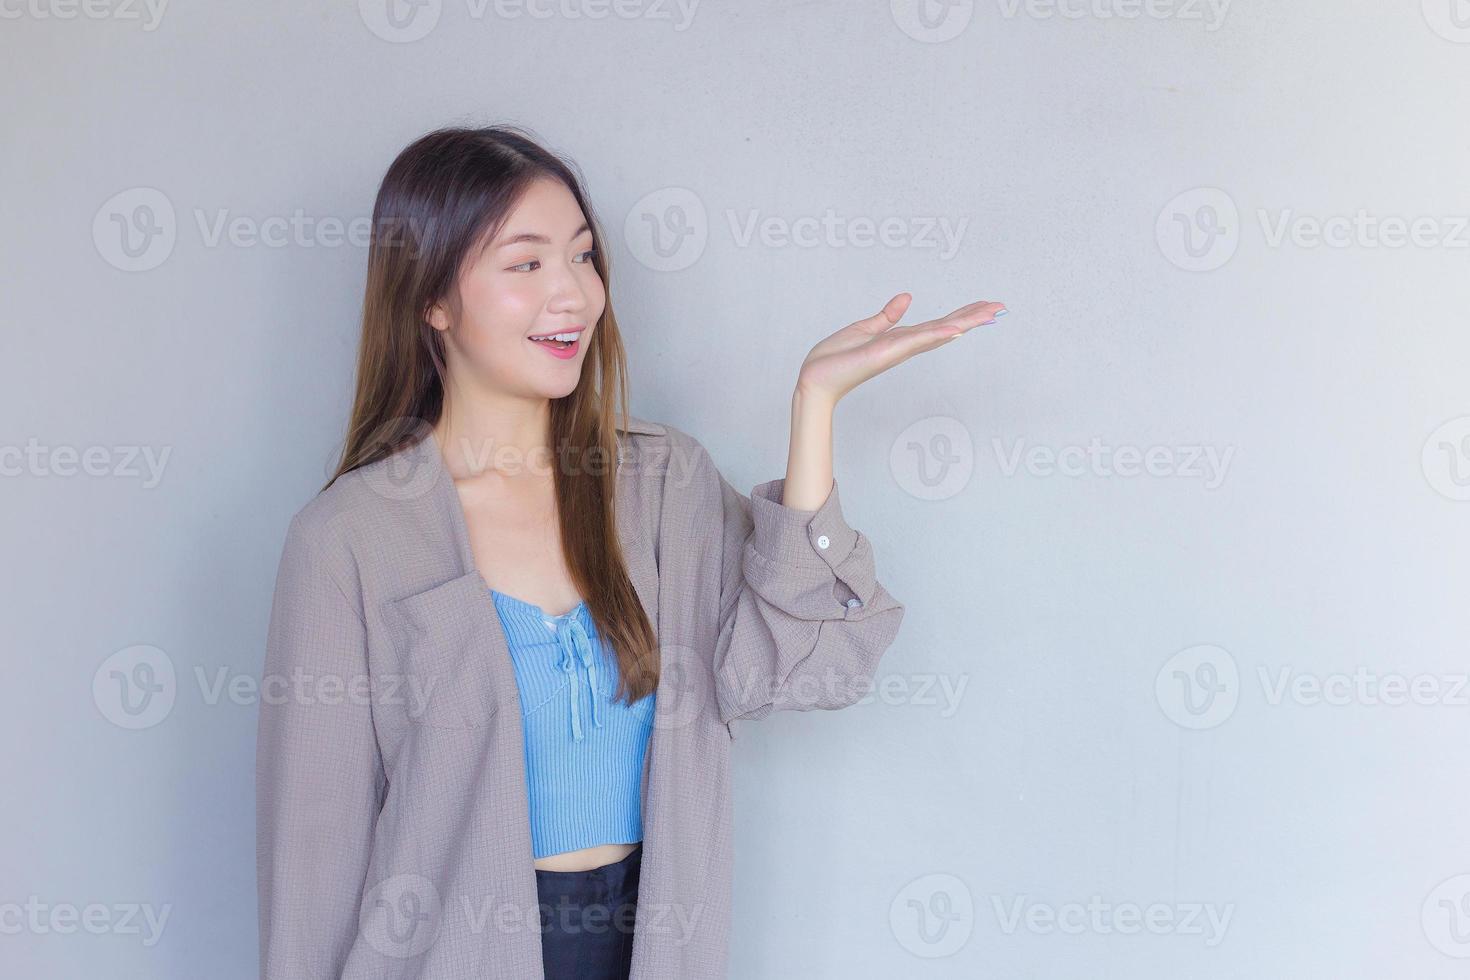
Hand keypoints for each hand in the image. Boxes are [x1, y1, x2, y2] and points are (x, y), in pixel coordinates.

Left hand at [794, 293, 1007, 403]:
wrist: (816, 378)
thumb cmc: (835, 359)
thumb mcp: (864, 329)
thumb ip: (887, 316)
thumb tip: (907, 298)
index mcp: (901, 340)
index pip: (937, 325)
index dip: (962, 315)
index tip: (985, 306)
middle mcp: (905, 346)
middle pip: (946, 328)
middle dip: (973, 317)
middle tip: (1001, 306)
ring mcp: (899, 350)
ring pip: (939, 332)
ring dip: (966, 322)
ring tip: (991, 312)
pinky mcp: (887, 352)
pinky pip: (916, 340)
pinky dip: (937, 334)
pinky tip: (957, 328)